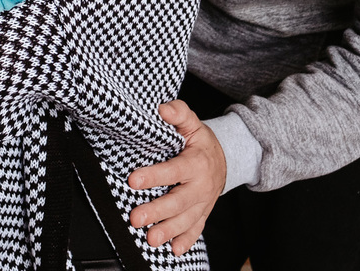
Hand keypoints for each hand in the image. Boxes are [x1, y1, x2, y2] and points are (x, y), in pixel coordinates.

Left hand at [128, 100, 225, 254]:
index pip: (174, 170)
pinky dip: (186, 241)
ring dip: (168, 231)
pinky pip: (196, 229)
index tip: (134, 179)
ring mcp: (202, 203)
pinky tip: (175, 250)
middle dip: (157, 211)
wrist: (226, 160)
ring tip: (151, 239)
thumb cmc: (200, 142)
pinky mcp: (202, 214)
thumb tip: (163, 109)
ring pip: (186, 220)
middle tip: (136, 218)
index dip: (154, 175)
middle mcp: (201, 186)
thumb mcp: (193, 124)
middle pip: (178, 201)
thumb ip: (178, 114)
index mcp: (196, 163)